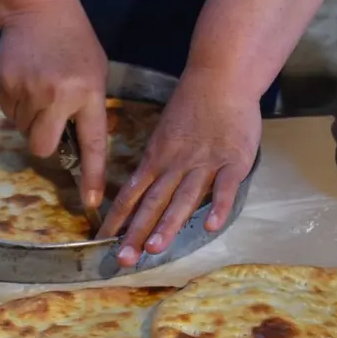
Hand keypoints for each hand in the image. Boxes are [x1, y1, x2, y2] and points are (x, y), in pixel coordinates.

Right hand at [0, 0, 109, 207]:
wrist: (39, 10)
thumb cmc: (75, 43)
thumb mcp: (95, 73)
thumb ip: (90, 107)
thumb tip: (79, 144)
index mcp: (88, 93)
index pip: (92, 143)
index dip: (92, 176)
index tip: (91, 202)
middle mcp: (57, 95)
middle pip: (42, 147)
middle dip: (44, 143)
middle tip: (49, 122)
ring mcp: (28, 89)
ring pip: (23, 130)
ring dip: (29, 119)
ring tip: (39, 89)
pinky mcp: (4, 83)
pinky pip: (8, 112)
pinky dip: (15, 104)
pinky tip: (24, 81)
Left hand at [96, 67, 260, 266]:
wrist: (221, 79)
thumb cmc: (192, 105)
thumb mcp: (164, 134)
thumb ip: (156, 162)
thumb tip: (140, 188)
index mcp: (156, 157)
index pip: (131, 193)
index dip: (117, 219)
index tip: (103, 243)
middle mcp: (176, 164)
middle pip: (153, 202)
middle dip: (136, 232)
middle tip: (124, 259)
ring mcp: (205, 163)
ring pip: (183, 198)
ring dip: (168, 223)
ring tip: (155, 248)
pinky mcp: (234, 161)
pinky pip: (224, 187)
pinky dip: (218, 206)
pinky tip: (211, 226)